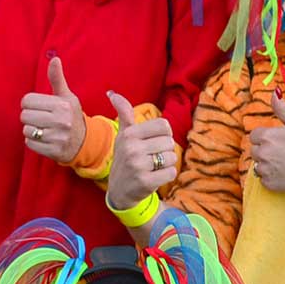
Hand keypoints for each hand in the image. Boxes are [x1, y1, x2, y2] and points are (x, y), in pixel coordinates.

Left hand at [21, 57, 87, 163]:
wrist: (84, 142)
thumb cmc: (71, 115)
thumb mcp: (66, 96)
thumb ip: (57, 78)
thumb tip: (54, 58)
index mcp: (62, 105)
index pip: (27, 100)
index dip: (30, 104)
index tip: (39, 107)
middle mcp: (61, 121)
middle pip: (24, 115)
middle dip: (30, 117)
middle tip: (41, 119)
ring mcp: (57, 137)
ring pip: (26, 130)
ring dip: (31, 130)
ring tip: (43, 129)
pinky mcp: (53, 151)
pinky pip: (29, 143)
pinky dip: (34, 141)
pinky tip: (44, 139)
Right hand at [104, 91, 176, 211]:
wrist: (119, 190)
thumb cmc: (125, 158)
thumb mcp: (123, 135)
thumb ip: (124, 113)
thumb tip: (112, 93)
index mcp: (129, 134)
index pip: (164, 126)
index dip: (163, 135)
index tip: (153, 142)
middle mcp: (132, 148)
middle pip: (169, 142)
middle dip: (165, 151)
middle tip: (151, 158)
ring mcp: (138, 166)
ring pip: (172, 157)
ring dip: (167, 164)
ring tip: (153, 168)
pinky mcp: (146, 182)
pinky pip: (172, 172)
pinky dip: (167, 175)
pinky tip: (155, 177)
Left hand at [251, 95, 284, 194]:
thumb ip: (282, 109)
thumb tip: (274, 93)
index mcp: (267, 136)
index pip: (254, 136)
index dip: (265, 138)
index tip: (278, 141)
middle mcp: (262, 153)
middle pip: (255, 150)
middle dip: (266, 150)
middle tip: (284, 153)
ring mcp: (264, 170)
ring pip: (258, 165)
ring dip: (267, 164)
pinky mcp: (268, 184)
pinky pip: (263, 179)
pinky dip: (271, 177)